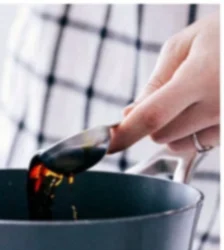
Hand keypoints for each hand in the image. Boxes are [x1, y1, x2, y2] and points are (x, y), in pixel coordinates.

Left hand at [108, 13, 219, 153]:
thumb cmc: (222, 35)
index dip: (125, 134)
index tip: (107, 144)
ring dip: (174, 130)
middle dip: (151, 123)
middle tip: (166, 97)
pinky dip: (194, 133)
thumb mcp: (184, 46)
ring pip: (180, 145)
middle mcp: (219, 104)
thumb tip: (130, 115)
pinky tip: (206, 108)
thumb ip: (155, 83)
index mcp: (201, 77)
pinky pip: (202, 145)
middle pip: (162, 135)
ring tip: (192, 99)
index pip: (153, 116)